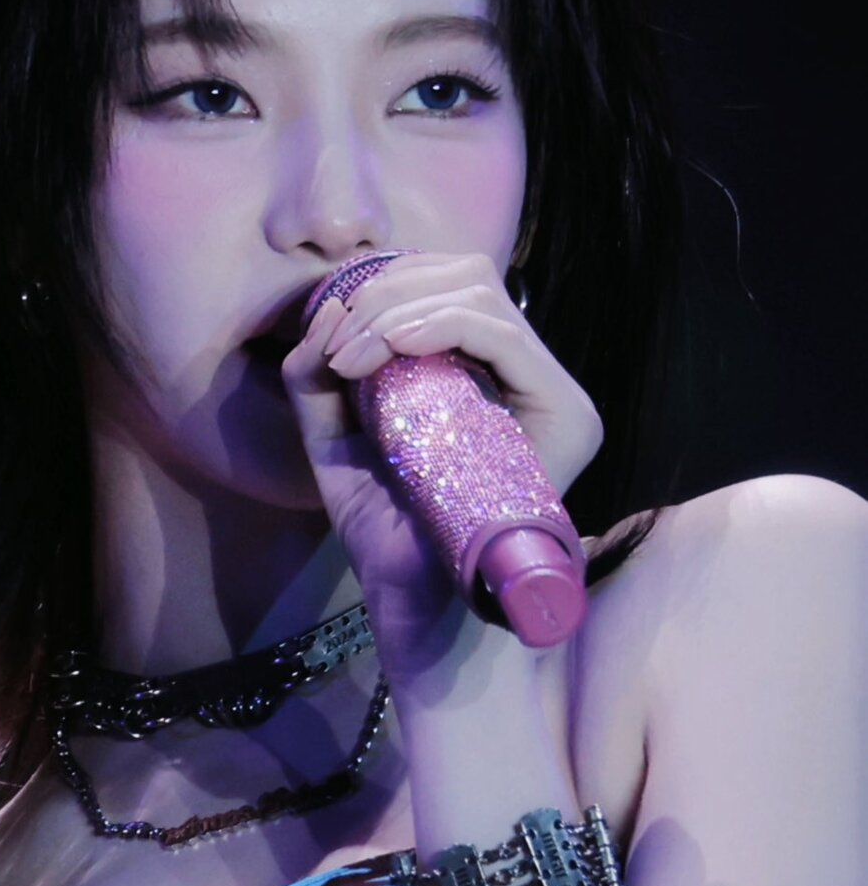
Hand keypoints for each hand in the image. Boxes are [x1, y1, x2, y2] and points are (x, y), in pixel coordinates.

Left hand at [279, 251, 603, 647]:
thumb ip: (321, 380)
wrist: (421, 610)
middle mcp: (529, 377)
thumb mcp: (337, 443)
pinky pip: (497, 332)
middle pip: (466, 275)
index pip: (447, 288)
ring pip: (479, 292)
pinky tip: (386, 348)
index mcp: (486, 377)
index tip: (331, 327)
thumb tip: (321, 312)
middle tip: (337, 340)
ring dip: (397, 310)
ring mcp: (553, 392)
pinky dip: (433, 324)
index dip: (386, 283)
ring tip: (351, 355)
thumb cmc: (386, 536)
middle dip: (387, 290)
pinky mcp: (565, 412)